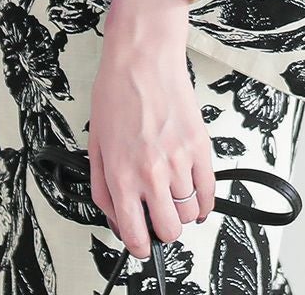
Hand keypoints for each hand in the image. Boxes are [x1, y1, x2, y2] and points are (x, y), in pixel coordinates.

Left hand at [88, 0, 216, 260]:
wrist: (142, 58)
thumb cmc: (116, 93)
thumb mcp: (95, 144)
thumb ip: (103, 187)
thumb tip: (116, 216)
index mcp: (121, 175)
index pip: (135, 234)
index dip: (140, 245)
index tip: (142, 243)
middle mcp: (151, 174)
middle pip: (169, 230)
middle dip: (163, 230)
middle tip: (158, 217)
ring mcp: (179, 161)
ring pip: (189, 214)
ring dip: (182, 212)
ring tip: (174, 198)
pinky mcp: (200, 147)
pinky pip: (209, 192)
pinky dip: (204, 202)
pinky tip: (195, 197)